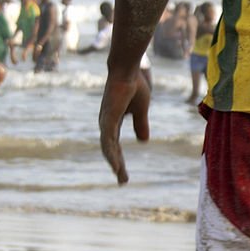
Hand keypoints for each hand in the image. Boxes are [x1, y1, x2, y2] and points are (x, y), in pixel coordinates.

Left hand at [99, 70, 150, 184]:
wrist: (128, 69)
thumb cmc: (134, 85)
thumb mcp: (141, 110)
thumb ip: (141, 124)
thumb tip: (143, 141)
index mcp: (113, 121)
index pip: (115, 145)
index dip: (119, 159)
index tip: (123, 173)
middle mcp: (106, 123)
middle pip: (110, 149)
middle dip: (117, 165)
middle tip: (123, 181)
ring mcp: (106, 120)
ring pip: (108, 147)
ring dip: (114, 162)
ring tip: (121, 176)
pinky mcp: (108, 118)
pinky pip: (109, 139)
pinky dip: (112, 153)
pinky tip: (116, 163)